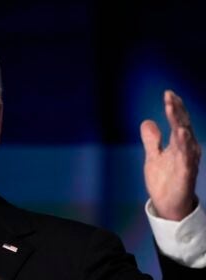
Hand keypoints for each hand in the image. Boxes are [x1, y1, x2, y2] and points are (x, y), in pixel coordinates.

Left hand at [140, 90, 200, 220]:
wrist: (167, 204)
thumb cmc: (164, 180)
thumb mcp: (153, 156)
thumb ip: (152, 140)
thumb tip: (147, 121)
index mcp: (178, 144)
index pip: (177, 122)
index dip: (174, 108)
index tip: (168, 93)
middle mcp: (186, 150)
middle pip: (181, 126)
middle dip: (176, 110)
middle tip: (169, 96)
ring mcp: (186, 161)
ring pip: (184, 139)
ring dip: (179, 123)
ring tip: (172, 109)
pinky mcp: (185, 174)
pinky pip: (186, 158)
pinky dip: (184, 146)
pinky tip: (181, 134)